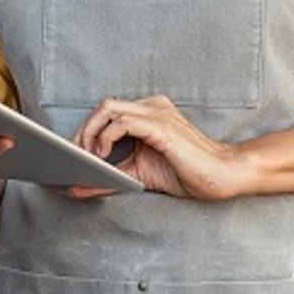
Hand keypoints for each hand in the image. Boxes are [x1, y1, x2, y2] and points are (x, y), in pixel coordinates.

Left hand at [69, 96, 247, 201]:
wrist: (222, 175)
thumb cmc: (187, 173)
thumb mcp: (139, 175)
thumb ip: (110, 178)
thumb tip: (76, 187)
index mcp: (149, 113)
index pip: (107, 111)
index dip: (85, 130)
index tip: (71, 154)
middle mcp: (152, 107)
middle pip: (103, 106)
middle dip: (82, 131)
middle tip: (74, 158)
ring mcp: (157, 113)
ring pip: (108, 109)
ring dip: (89, 133)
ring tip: (86, 158)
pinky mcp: (161, 126)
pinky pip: (122, 123)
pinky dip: (105, 139)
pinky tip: (103, 157)